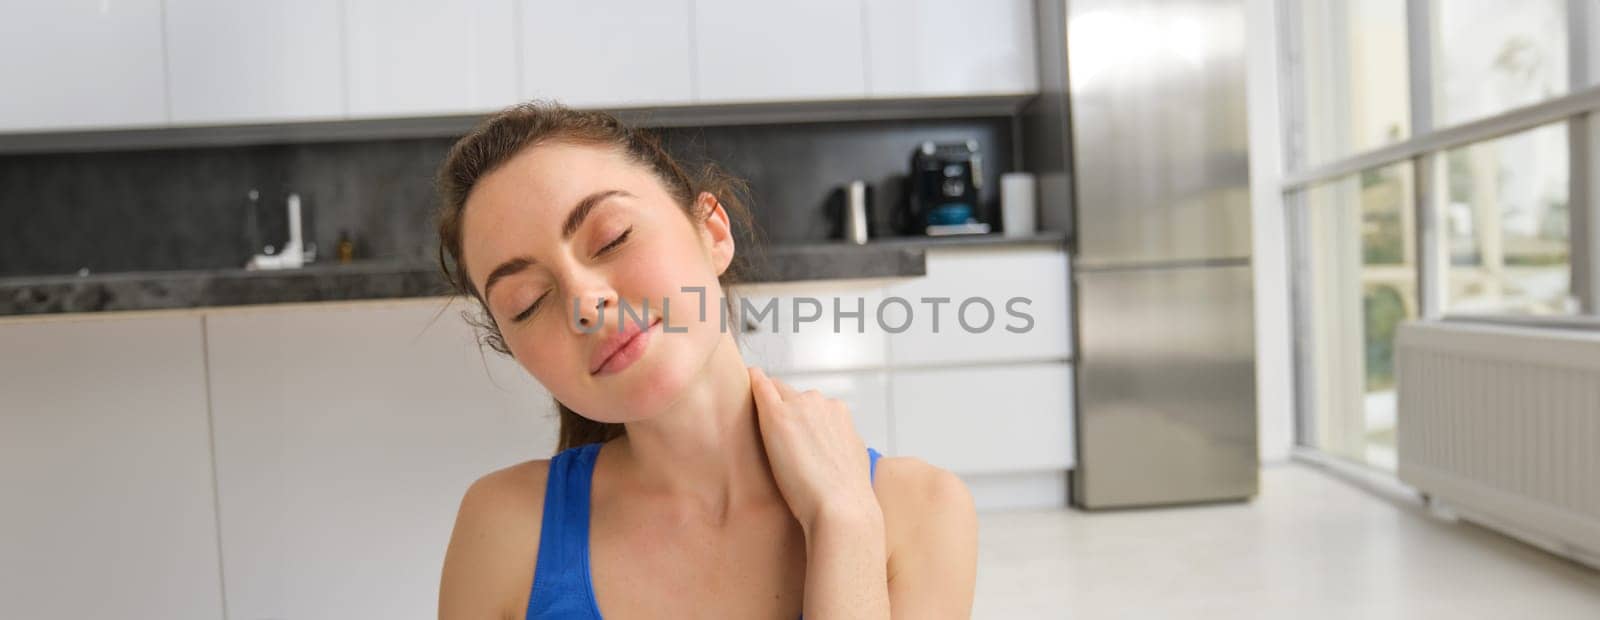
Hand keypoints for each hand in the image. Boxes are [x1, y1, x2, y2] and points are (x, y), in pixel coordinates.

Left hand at [748, 366, 878, 532]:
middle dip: (784, 409)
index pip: (813, 404)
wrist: (840, 506)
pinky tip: (746, 378)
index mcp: (839, 413)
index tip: (791, 429)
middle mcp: (820, 402)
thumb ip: (840, 442)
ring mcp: (798, 406)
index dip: (800, 417)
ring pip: (776, 392)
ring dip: (769, 403)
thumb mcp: (853, 458)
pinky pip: (761, 388)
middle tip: (773, 435)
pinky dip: (753, 381)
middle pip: (793, 395)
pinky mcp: (777, 416)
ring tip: (754, 419)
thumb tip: (832, 447)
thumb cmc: (846, 493)